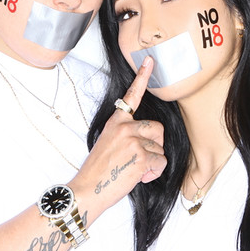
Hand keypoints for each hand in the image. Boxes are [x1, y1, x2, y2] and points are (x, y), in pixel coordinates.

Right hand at [70, 57, 166, 214]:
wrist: (89, 189)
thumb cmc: (99, 171)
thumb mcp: (109, 144)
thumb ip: (126, 136)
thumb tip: (146, 140)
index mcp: (116, 122)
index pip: (131, 96)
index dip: (143, 77)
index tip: (151, 61)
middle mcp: (125, 127)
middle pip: (158, 129)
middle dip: (155, 146)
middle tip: (137, 159)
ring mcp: (134, 140)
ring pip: (160, 149)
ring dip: (152, 163)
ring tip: (132, 170)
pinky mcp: (142, 156)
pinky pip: (160, 162)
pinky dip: (153, 173)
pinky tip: (137, 176)